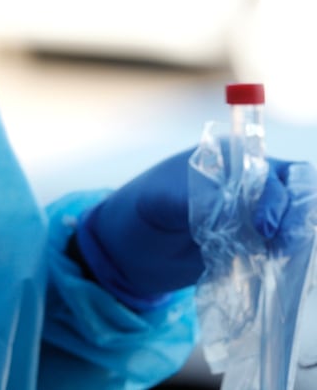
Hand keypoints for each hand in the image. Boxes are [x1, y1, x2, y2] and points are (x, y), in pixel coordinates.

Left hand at [73, 148, 307, 309]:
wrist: (127, 251)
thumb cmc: (139, 212)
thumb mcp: (160, 202)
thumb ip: (195, 201)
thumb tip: (233, 210)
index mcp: (228, 159)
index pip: (272, 170)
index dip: (275, 196)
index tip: (262, 225)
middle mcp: (249, 182)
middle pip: (296, 193)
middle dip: (294, 217)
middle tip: (277, 245)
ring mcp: (254, 214)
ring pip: (295, 222)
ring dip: (291, 239)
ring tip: (270, 257)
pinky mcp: (252, 244)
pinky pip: (281, 248)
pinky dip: (280, 257)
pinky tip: (265, 266)